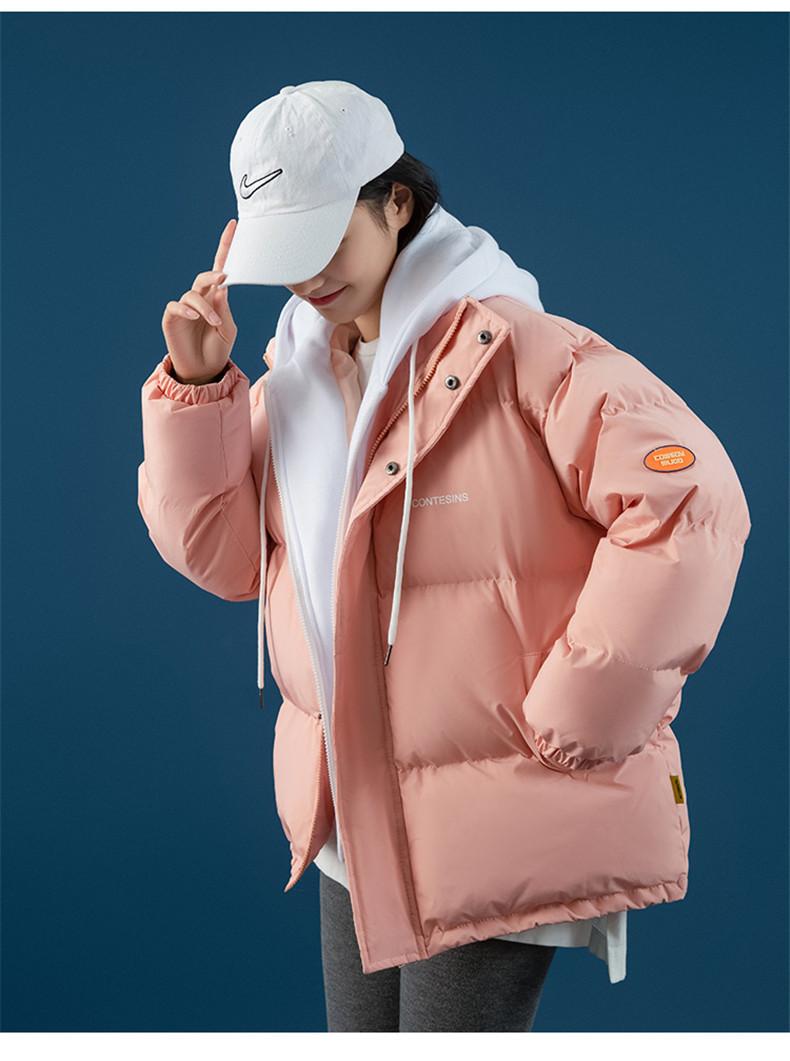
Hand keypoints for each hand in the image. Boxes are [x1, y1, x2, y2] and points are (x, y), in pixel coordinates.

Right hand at [161, 219, 238, 383]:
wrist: (204, 371)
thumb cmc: (217, 349)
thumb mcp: (228, 330)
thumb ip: (225, 310)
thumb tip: (220, 289)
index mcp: (216, 297)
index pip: (221, 267)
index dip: (226, 246)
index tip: (234, 225)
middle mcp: (200, 298)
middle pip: (205, 276)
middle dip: (213, 274)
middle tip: (224, 277)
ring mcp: (185, 307)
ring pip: (192, 294)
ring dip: (205, 307)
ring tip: (214, 323)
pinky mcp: (172, 317)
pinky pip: (176, 306)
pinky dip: (186, 310)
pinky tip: (193, 317)